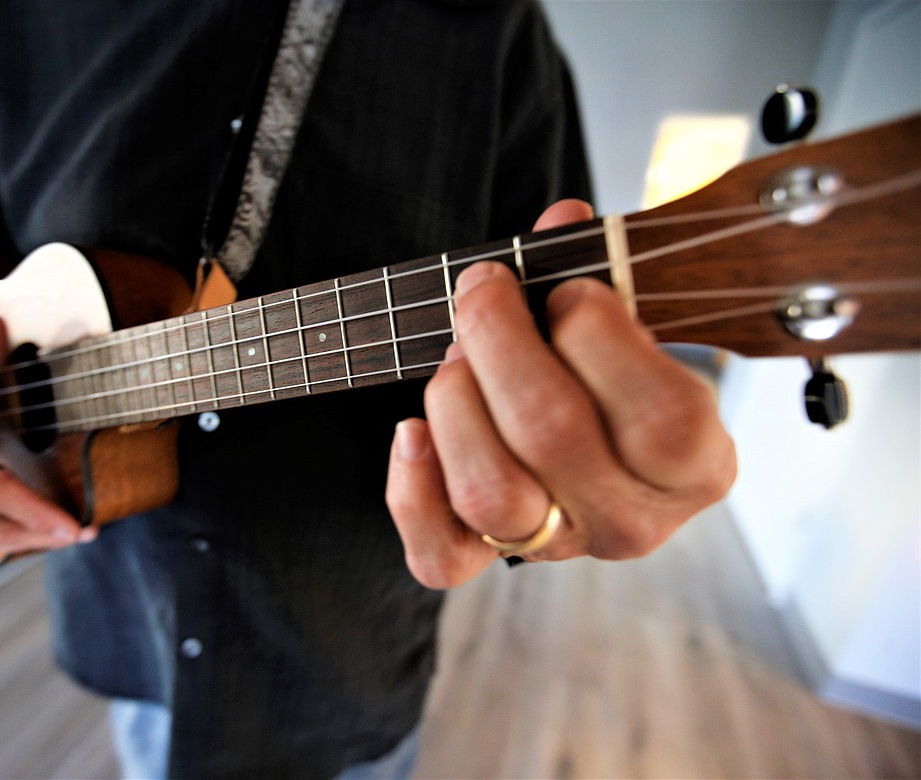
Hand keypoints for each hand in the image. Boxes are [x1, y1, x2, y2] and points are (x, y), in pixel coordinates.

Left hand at [385, 200, 736, 588]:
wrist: (586, 447)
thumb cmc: (608, 371)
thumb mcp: (625, 322)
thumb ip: (598, 270)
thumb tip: (562, 222)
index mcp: (695, 464)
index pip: (659, 416)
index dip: (602, 337)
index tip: (569, 290)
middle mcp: (632, 518)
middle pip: (554, 436)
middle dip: (502, 340)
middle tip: (482, 289)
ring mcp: (558, 547)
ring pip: (490, 493)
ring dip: (456, 402)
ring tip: (456, 358)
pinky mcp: (487, 559)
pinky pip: (440, 556)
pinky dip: (411, 491)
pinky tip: (409, 432)